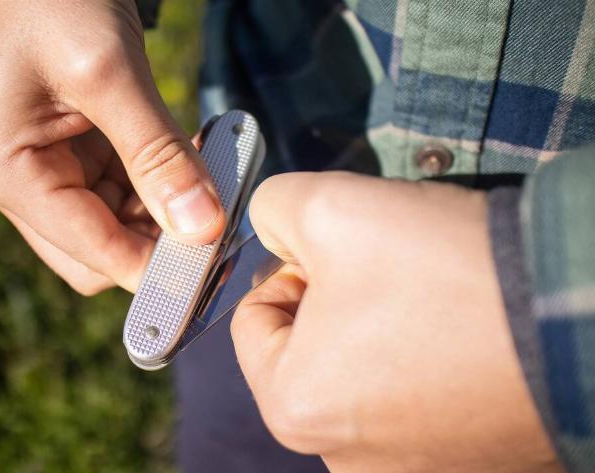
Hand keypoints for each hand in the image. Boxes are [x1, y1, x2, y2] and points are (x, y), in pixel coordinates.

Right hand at [0, 0, 224, 294]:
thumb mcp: (106, 72)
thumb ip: (156, 154)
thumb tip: (202, 230)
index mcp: (7, 172)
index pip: (91, 254)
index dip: (155, 270)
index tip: (217, 266)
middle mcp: (18, 184)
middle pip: (101, 252)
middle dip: (160, 243)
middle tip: (221, 218)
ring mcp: (44, 170)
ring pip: (117, 226)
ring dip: (166, 213)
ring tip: (211, 178)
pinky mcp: (70, 153)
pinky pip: (121, 192)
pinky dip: (159, 185)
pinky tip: (191, 161)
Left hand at [231, 172, 561, 471]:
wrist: (580, 314)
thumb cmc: (448, 271)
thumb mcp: (330, 208)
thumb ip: (273, 210)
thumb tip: (272, 225)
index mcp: (296, 408)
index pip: (253, 320)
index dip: (290, 269)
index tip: (342, 254)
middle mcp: (346, 456)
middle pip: (310, 348)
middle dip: (337, 297)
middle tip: (389, 268)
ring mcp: (410, 464)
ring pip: (364, 368)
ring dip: (383, 323)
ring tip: (433, 297)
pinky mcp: (464, 459)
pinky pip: (417, 394)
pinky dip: (428, 356)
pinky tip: (462, 329)